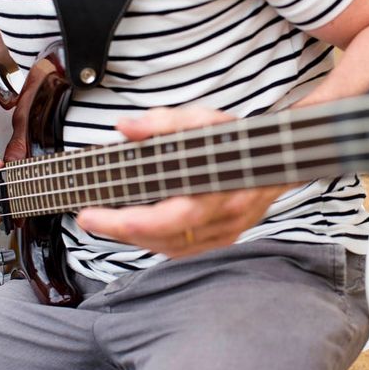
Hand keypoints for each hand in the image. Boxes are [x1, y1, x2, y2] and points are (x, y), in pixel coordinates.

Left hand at [76, 107, 292, 257]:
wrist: (278, 158)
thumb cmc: (240, 139)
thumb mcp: (203, 120)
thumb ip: (163, 122)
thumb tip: (125, 128)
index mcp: (219, 188)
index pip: (167, 218)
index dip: (125, 223)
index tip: (90, 215)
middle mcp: (224, 217)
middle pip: (164, 239)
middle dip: (121, 232)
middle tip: (90, 220)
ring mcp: (226, 231)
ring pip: (173, 249)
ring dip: (137, 241)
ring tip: (110, 223)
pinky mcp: (225, 237)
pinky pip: (186, 249)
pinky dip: (158, 243)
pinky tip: (140, 231)